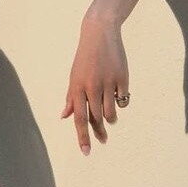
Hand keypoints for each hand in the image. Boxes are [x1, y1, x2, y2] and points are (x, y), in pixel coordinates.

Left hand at [60, 17, 128, 154]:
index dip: (82, 136)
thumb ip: (70, 97)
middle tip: (103, 140)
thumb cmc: (84, 58)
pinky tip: (118, 98)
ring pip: (111, 112)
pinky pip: (123, 100)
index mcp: (77, 87)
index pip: (79, 118)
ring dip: (110, 119)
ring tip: (110, 119)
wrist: (99, 33)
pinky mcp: (122, 78)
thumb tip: (64, 117)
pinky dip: (121, 103)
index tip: (86, 152)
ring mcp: (108, 82)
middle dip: (99, 133)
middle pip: (96, 118)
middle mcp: (92, 87)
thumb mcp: (74, 76)